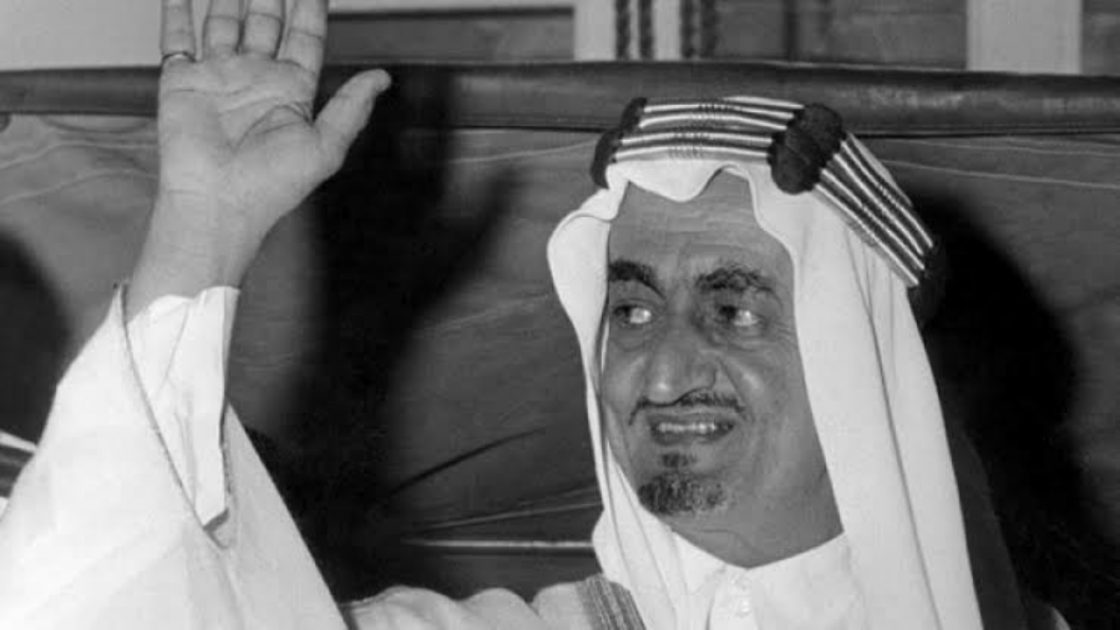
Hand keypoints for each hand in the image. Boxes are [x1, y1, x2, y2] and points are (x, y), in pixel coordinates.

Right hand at [157, 0, 388, 246]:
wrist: (217, 203)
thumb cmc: (271, 186)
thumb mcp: (325, 147)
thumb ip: (351, 108)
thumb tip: (383, 78)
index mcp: (292, 90)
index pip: (305, 36)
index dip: (310, 6)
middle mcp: (256, 78)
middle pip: (266, 21)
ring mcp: (219, 77)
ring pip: (224, 21)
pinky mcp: (183, 82)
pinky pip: (177, 38)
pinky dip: (175, 10)